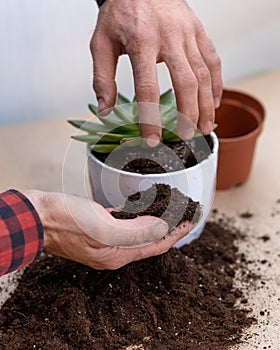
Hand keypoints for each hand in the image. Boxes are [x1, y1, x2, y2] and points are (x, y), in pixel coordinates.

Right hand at [25, 190, 193, 269]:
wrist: (37, 217)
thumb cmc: (67, 221)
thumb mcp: (104, 227)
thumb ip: (136, 231)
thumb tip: (162, 227)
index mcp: (118, 255)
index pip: (156, 245)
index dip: (176, 232)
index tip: (191, 219)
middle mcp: (114, 250)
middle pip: (150, 239)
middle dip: (169, 226)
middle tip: (184, 211)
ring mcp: (106, 240)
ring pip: (138, 230)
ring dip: (155, 219)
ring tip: (170, 207)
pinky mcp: (99, 228)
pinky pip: (124, 223)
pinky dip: (137, 214)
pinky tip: (144, 205)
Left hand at [90, 0, 222, 143]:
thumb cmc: (120, 12)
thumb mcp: (101, 42)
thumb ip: (102, 78)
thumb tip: (106, 110)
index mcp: (141, 42)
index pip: (148, 88)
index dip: (151, 118)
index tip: (152, 139)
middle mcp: (169, 37)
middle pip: (185, 83)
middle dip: (188, 115)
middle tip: (186, 137)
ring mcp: (188, 34)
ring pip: (204, 75)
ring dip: (206, 105)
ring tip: (205, 128)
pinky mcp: (199, 31)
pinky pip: (213, 60)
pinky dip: (217, 84)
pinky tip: (214, 102)